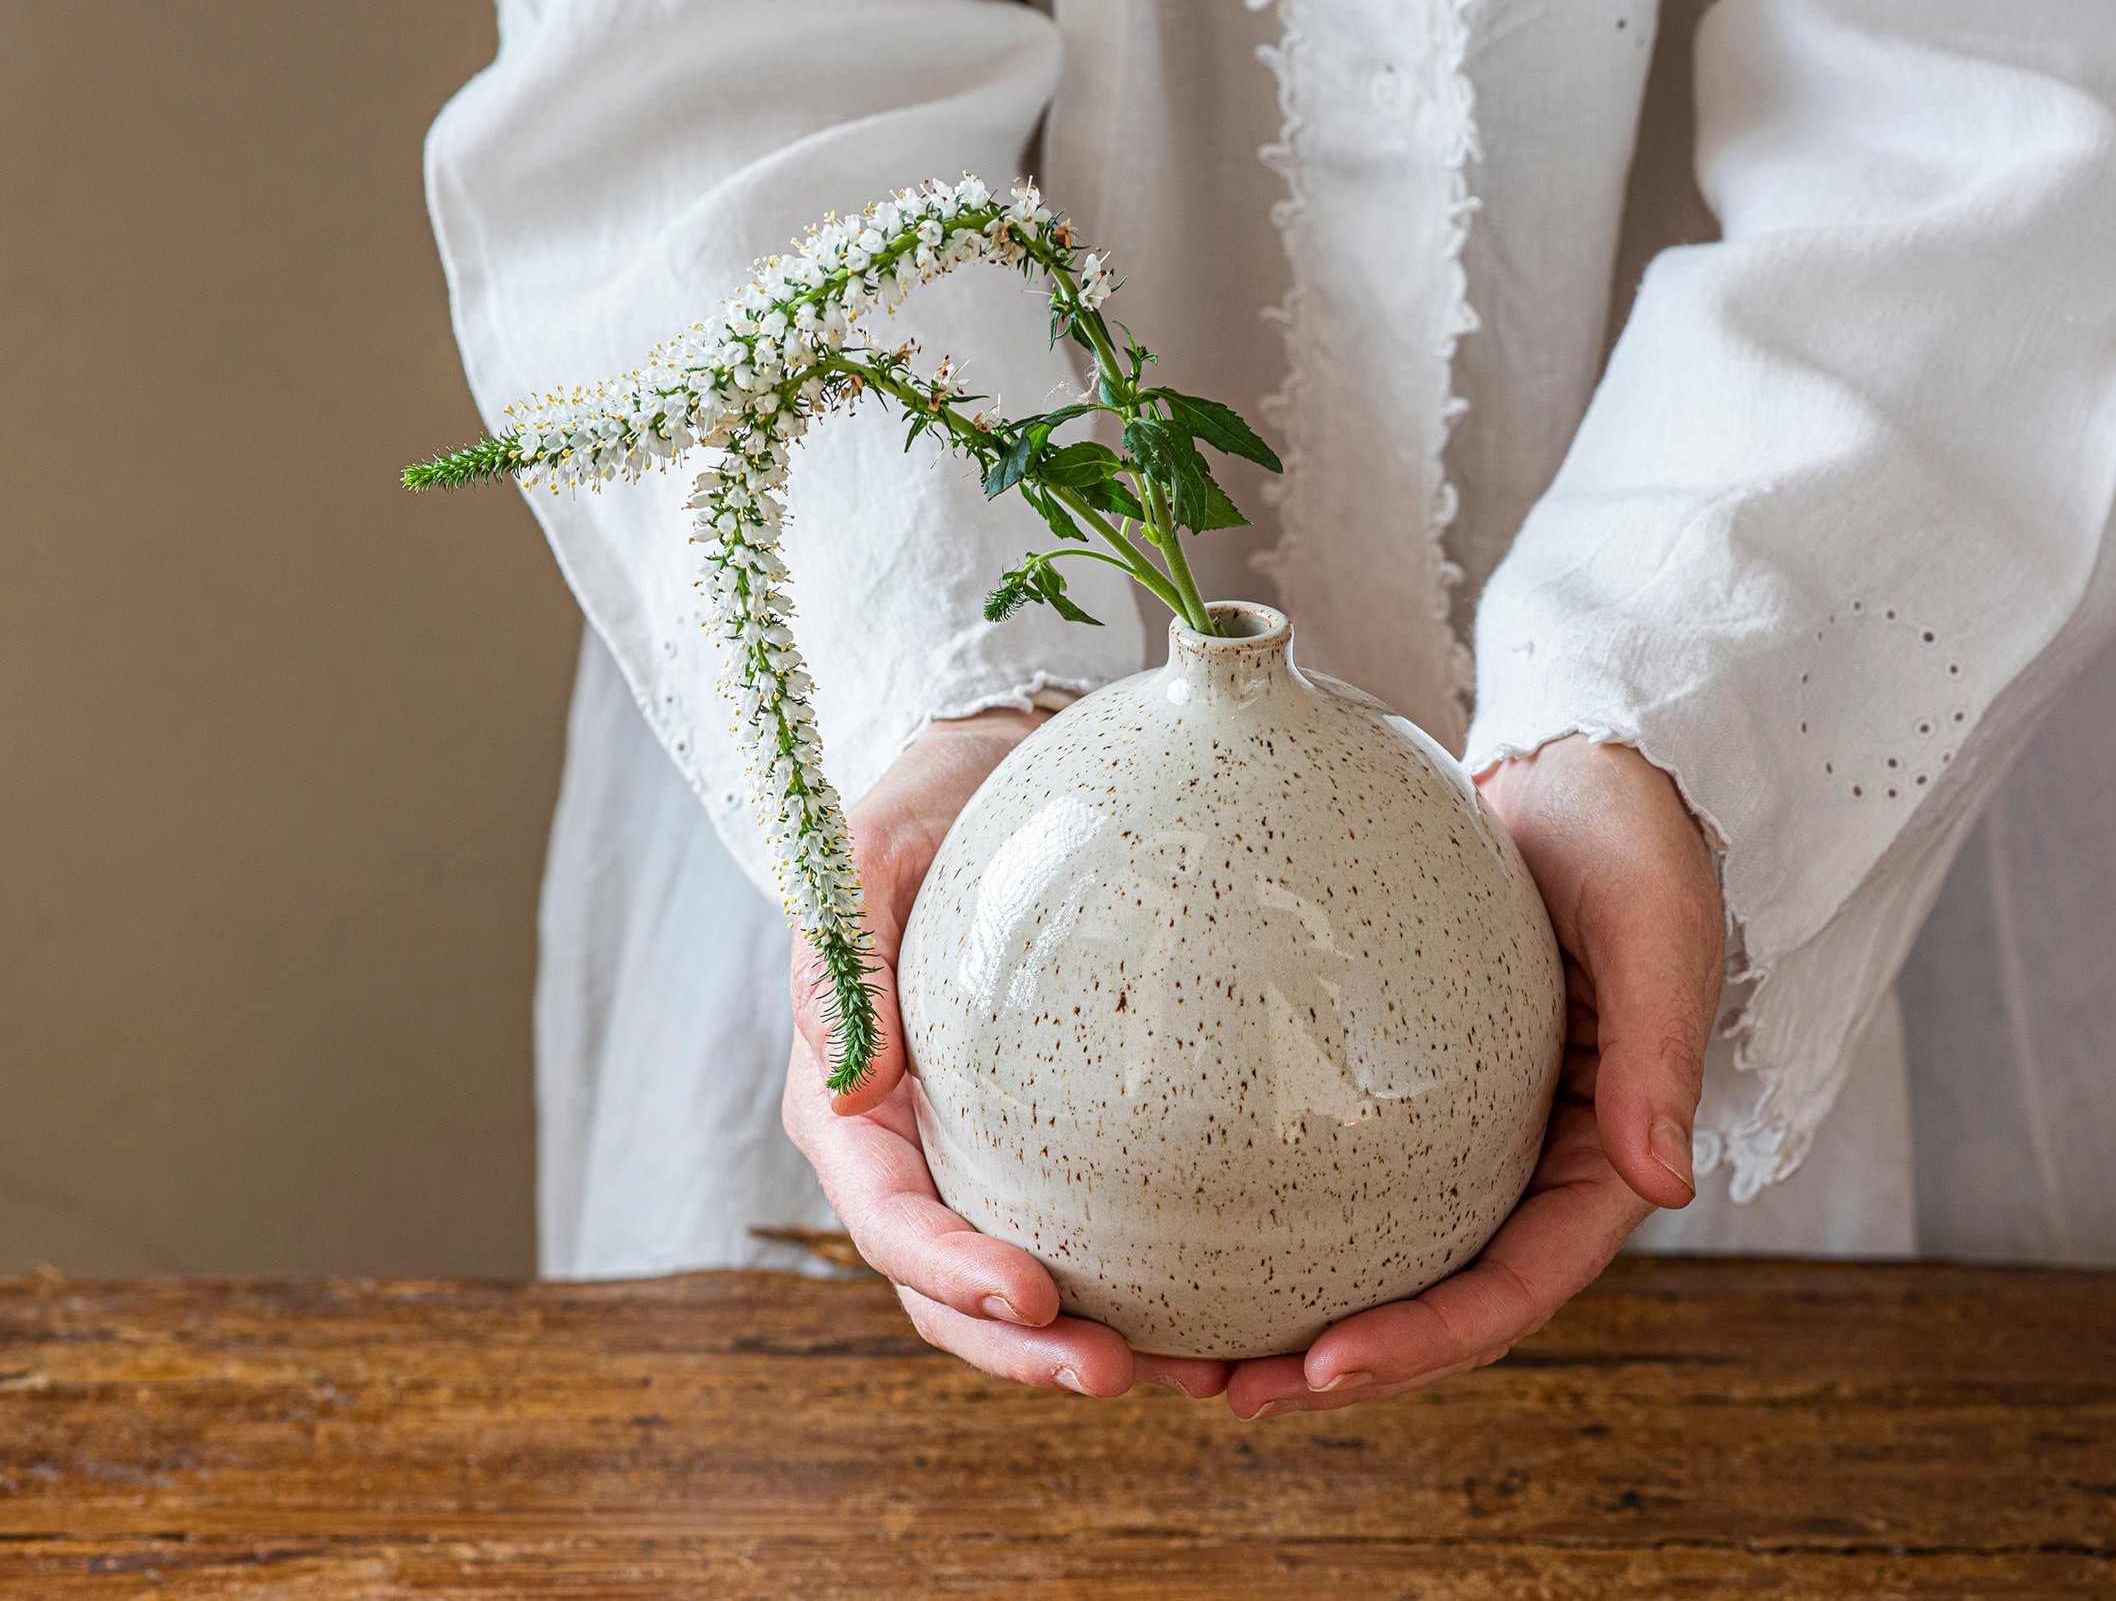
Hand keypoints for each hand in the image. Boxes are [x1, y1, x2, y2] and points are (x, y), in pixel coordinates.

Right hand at [781, 708, 1233, 1401]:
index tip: (1035, 1295)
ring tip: (1200, 1378)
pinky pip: (1094, 1240)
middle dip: (1026, 1350)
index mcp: (849, 1102)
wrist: (999, 774)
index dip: (950, 1272)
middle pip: (952, 1291)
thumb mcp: (874, 846)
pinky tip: (1231, 1318)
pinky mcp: (1051, 1154)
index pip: (889, 1216)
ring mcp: (982, 1161)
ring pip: (1025, 1293)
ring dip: (1094, 1347)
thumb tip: (848, 1091)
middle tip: (1124, 1375)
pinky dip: (1151, 1290)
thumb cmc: (932, 801)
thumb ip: (845, 954)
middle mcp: (910, 1154)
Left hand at [1222, 736, 1723, 1419]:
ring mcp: (1468, 1137)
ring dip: (1289, 1314)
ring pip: (1378, 1258)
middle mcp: (1530, 1168)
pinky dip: (1275, 1217)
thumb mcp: (1658, 931)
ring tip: (1181, 1352)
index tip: (1323, 1366)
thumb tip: (1661, 1182)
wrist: (1588, 765)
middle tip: (1220, 1390)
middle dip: (1334, 1365)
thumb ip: (1661, 1053)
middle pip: (1432, 1304)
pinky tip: (1187, 1234)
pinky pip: (1340, 1175)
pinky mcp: (1411, 1094)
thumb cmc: (1637, 839)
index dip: (1425, 1342)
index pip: (1514, 1288)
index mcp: (1598, 1160)